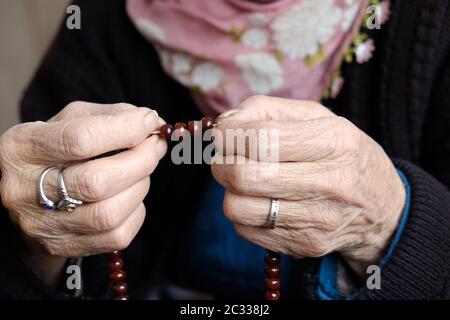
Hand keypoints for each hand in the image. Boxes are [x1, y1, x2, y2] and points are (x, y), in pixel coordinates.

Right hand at [0, 102, 166, 284]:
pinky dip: (135, 211)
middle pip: (97, 182)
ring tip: (141, 171)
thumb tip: (152, 122)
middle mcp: (24, 190)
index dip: (125, 130)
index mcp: (21, 148)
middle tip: (156, 146)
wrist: (29, 197)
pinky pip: (117, 235)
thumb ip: (111, 116)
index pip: (79, 139)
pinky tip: (129, 196)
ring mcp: (43, 225)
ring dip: (140, 186)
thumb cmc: (57, 151)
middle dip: (140, 160)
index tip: (150, 122)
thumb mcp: (71, 121)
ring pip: (110, 213)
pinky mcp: (63, 247)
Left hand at [212, 96, 405, 275]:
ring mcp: (319, 219)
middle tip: (224, 157)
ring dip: (229, 191)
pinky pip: (246, 230)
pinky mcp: (306, 244)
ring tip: (245, 181)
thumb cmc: (340, 153)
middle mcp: (330, 183)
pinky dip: (244, 213)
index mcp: (334, 141)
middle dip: (220, 163)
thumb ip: (266, 110)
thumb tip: (224, 123)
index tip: (221, 134)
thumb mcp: (315, 117)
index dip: (228, 135)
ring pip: (238, 208)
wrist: (381, 207)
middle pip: (244, 176)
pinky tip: (262, 202)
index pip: (261, 139)